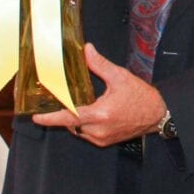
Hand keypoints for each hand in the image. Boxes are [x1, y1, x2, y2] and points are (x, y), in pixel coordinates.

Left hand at [33, 43, 166, 146]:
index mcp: (101, 114)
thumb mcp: (120, 77)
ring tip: (80, 104)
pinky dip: (84, 124)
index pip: (69, 117)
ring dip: (75, 119)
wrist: (158, 114)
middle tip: (60, 101)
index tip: (36, 117)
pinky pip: (86, 134)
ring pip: (78, 130)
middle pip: (71, 124)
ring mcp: (101, 138)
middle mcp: (99, 130)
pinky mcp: (105, 142)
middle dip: (64, 113)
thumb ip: (100, 65)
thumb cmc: (141, 97)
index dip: (50, 118)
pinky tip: (91, 112)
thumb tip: (87, 51)